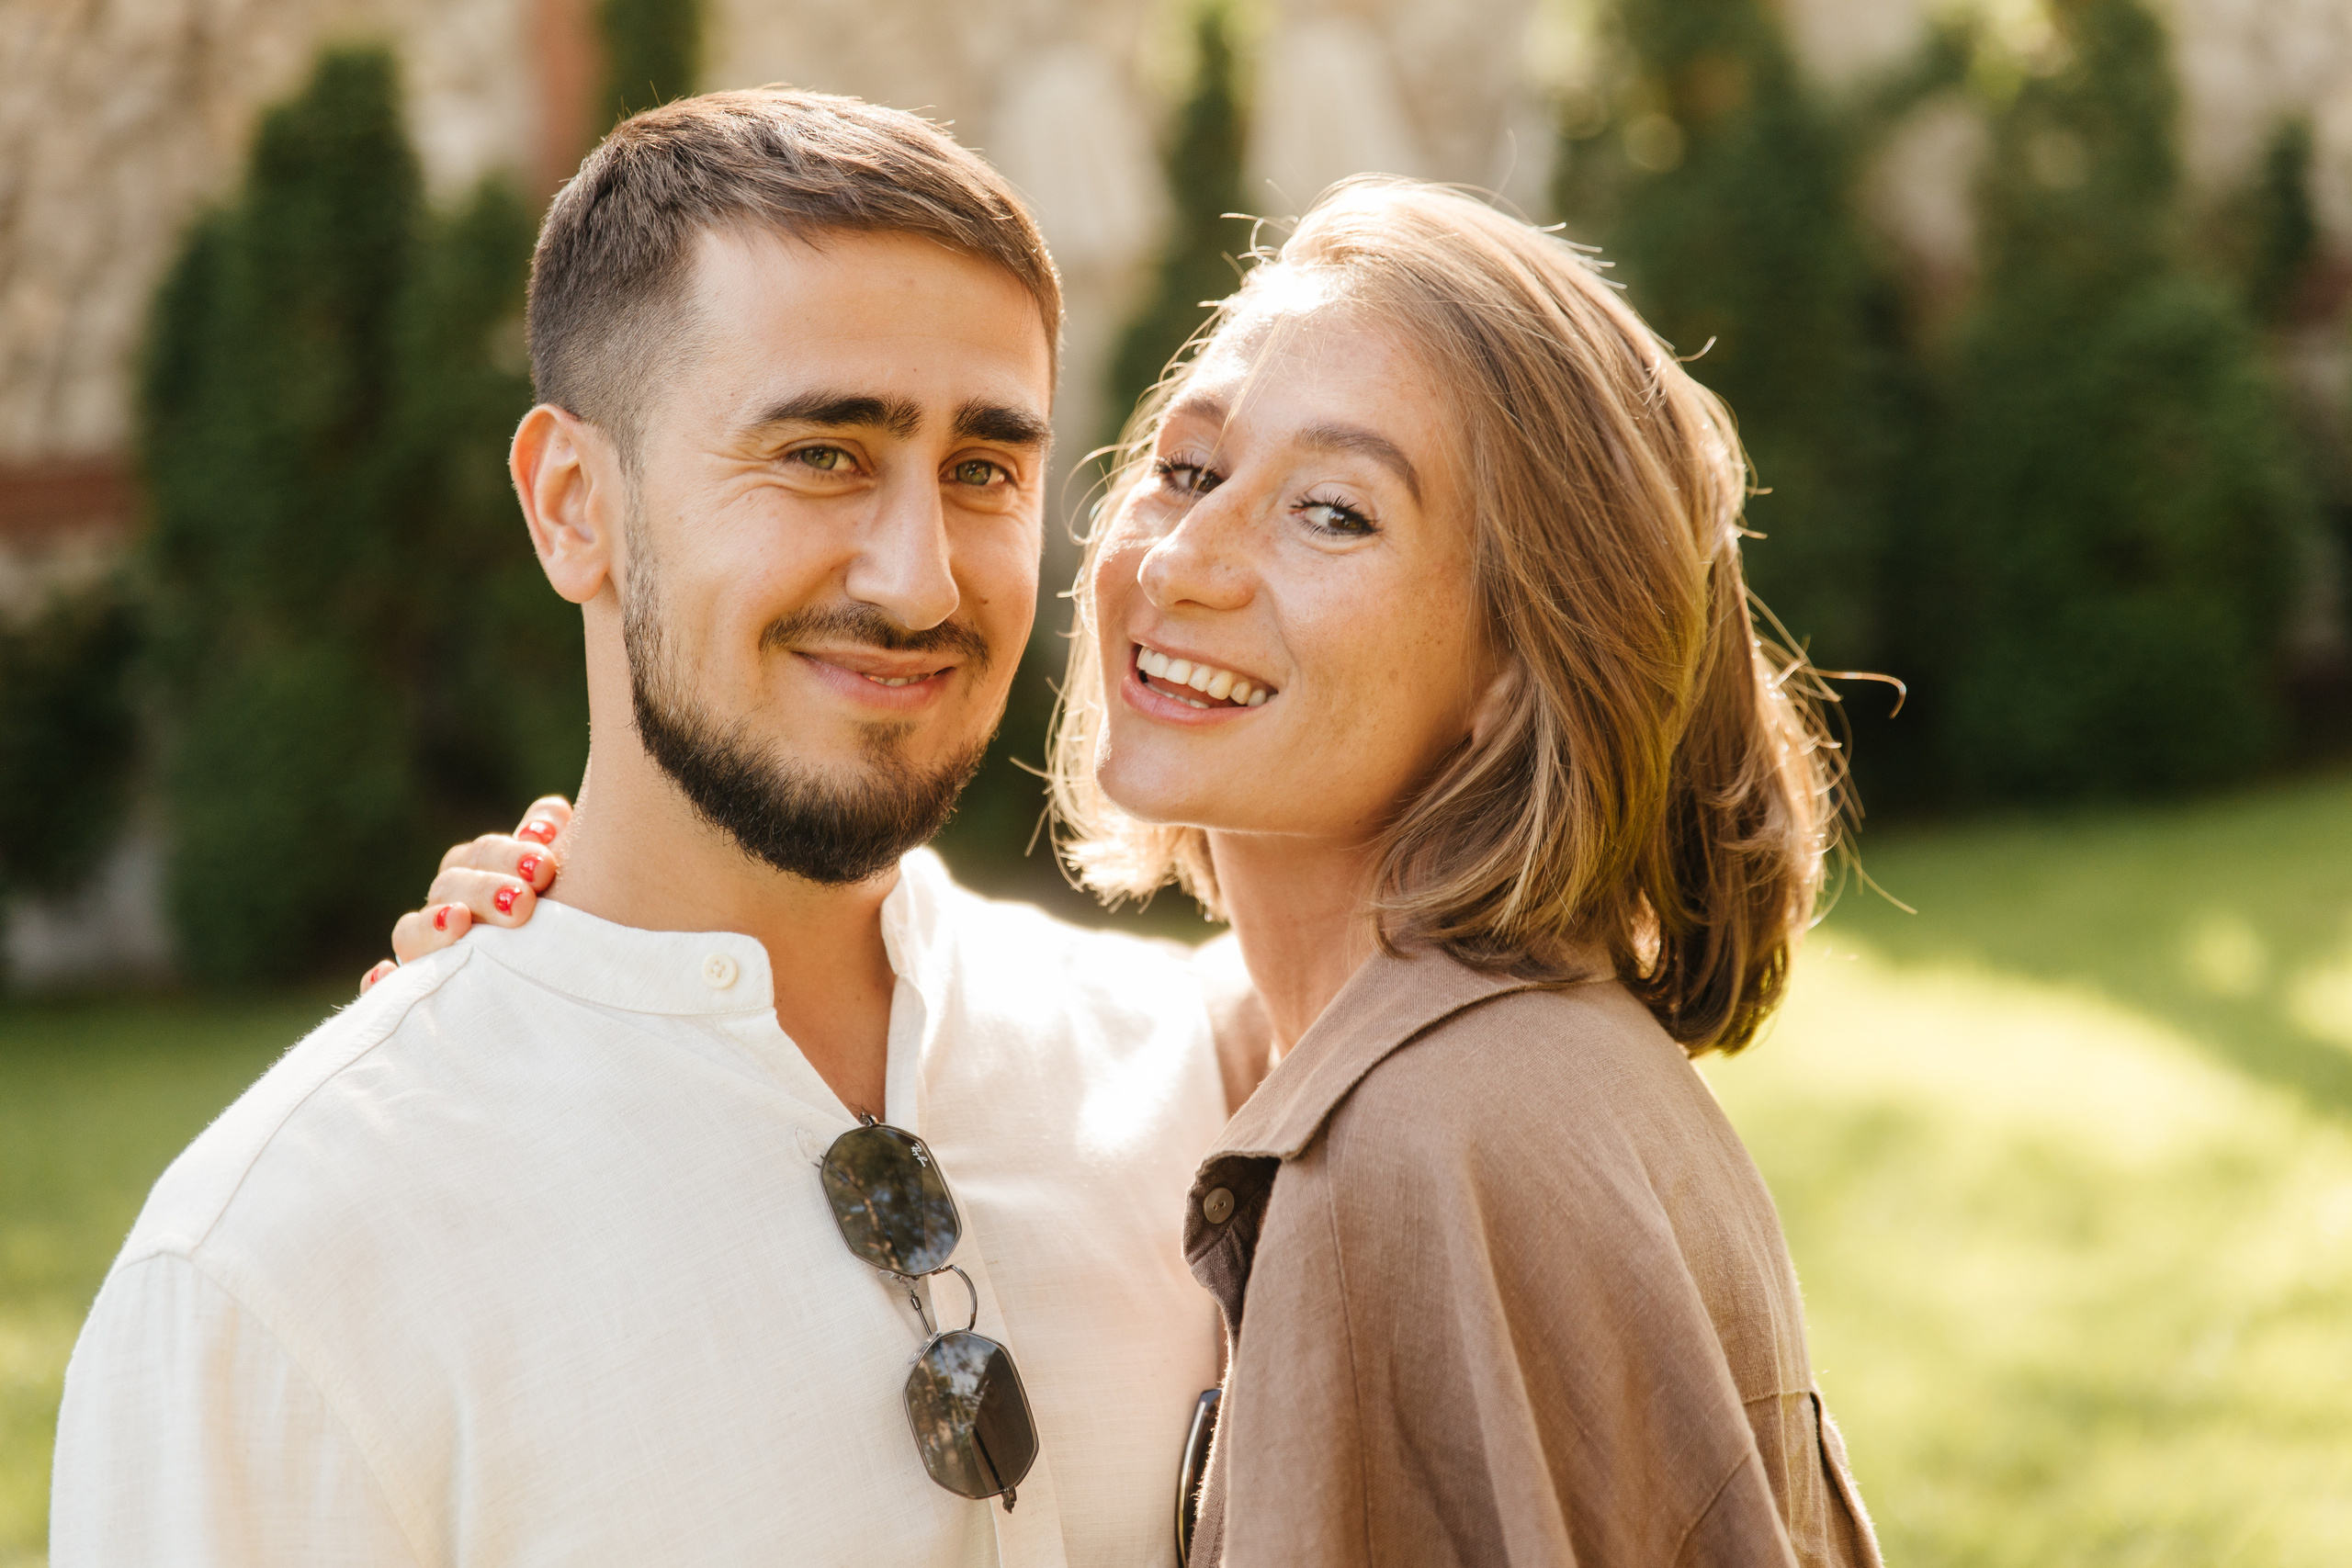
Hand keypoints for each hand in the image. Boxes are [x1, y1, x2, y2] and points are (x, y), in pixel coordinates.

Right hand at [358, 796, 572, 993]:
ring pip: (411, 931)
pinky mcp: (419, 991)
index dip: (511, 854)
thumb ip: (551, 836)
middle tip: (524, 901)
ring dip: (431, 925)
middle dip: (486, 889)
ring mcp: (430, 950)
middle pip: (450, 886)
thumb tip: (547, 820)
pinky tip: (385, 976)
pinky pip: (383, 989)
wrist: (570, 983)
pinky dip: (380, 982)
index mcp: (482, 872)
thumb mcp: (566, 875)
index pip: (483, 854)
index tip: (545, 866)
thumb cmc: (570, 917)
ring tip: (458, 921)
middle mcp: (450, 906)